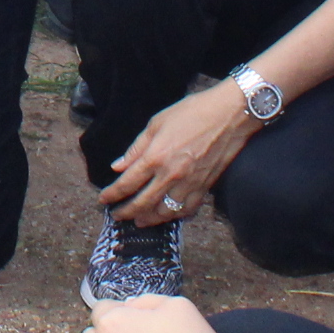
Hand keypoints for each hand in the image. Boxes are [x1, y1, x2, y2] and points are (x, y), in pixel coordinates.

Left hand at [98, 82, 259, 226]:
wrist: (229, 115)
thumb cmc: (192, 112)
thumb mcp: (157, 123)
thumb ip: (136, 148)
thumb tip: (118, 166)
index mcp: (155, 157)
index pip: (127, 183)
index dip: (112, 194)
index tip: (104, 200)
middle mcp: (170, 175)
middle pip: (142, 203)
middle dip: (126, 213)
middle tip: (116, 216)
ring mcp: (189, 184)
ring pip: (165, 212)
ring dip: (149, 219)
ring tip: (139, 220)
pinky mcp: (205, 187)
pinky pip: (187, 209)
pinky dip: (175, 216)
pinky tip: (167, 214)